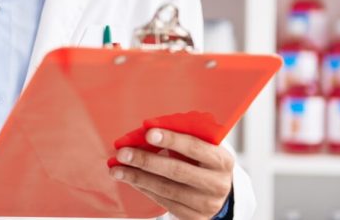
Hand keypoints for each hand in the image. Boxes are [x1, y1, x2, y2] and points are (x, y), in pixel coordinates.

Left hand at [110, 129, 233, 219]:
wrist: (220, 192)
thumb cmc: (205, 162)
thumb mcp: (204, 147)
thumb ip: (183, 137)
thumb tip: (148, 128)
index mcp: (222, 160)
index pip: (195, 147)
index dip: (172, 140)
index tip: (148, 133)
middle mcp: (217, 184)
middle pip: (177, 171)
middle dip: (146, 161)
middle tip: (123, 154)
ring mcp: (206, 204)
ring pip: (166, 189)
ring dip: (138, 177)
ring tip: (117, 169)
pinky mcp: (193, 217)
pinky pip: (164, 201)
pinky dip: (144, 189)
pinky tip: (131, 179)